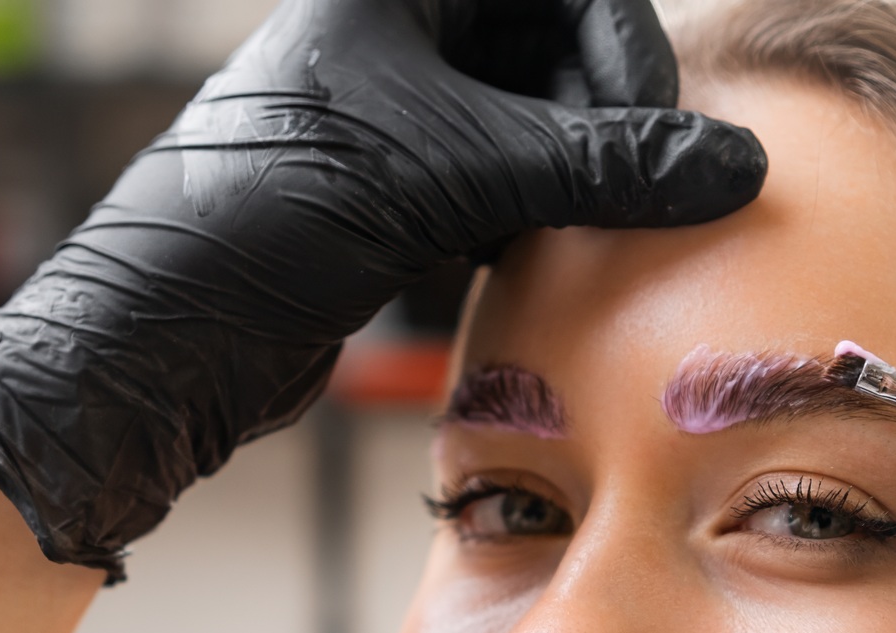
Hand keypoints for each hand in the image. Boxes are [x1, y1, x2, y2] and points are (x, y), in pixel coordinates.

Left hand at [0, 0, 766, 577]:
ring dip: (572, 176)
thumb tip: (734, 166)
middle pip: (552, 49)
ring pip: (528, 122)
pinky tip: (535, 260)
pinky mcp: (388, 190)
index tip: (660, 139)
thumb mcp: (452, 173)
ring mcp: (391, 113)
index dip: (623, 51)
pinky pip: (495, 181)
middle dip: (603, 121)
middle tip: (639, 194)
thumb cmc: (272, 216)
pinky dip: (531, 215)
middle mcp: (395, 32)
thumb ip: (599, 165)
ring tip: (594, 233)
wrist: (161, 338)